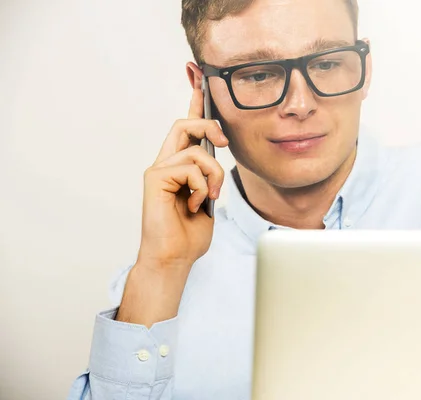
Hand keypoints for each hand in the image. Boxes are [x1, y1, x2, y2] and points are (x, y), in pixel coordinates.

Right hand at [137, 87, 228, 271]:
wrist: (174, 259)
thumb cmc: (189, 234)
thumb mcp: (209, 199)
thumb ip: (210, 177)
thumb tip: (217, 158)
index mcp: (180, 167)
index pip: (187, 129)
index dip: (194, 103)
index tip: (199, 78)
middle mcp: (166, 163)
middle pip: (185, 124)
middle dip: (208, 125)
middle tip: (223, 142)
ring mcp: (159, 169)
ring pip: (196, 149)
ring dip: (213, 175)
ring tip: (209, 197)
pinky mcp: (156, 178)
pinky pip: (191, 167)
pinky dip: (202, 187)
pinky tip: (195, 204)